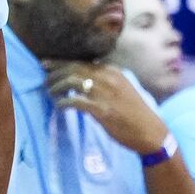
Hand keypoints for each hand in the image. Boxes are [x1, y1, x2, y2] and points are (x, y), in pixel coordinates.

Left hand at [45, 61, 168, 156]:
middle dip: (55, 72)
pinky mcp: (102, 110)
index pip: (82, 62)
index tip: (46, 63)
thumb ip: (104, 82)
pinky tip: (60, 107)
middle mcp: (108, 78)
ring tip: (51, 93)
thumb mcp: (121, 89)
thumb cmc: (134, 113)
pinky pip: (76, 102)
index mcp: (112, 71)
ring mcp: (105, 94)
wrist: (150, 132)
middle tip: (44, 79)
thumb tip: (82, 81)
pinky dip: (64, 103)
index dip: (61, 62)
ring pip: (72, 81)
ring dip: (57, 87)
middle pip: (74, 68)